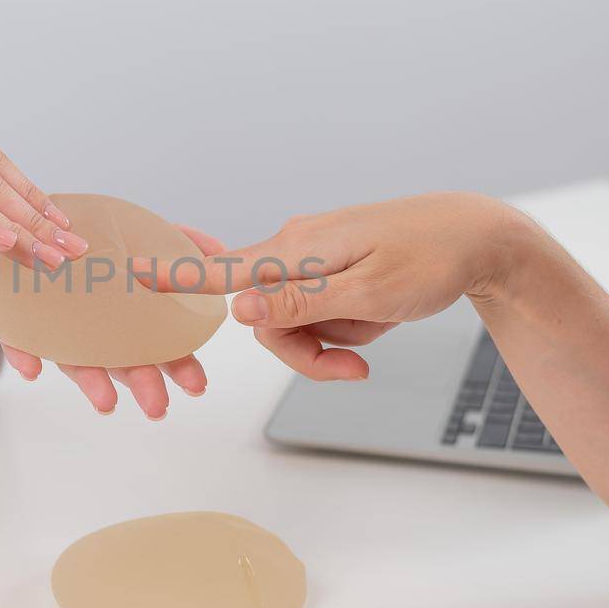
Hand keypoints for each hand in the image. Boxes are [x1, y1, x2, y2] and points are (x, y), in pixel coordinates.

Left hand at [0, 225, 220, 418]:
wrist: (37, 233)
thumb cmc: (96, 243)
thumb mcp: (144, 234)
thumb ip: (180, 243)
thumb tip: (217, 250)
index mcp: (131, 317)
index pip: (161, 347)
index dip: (180, 366)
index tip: (197, 386)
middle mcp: (98, 331)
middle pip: (123, 363)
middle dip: (143, 385)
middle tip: (157, 407)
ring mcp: (60, 332)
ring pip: (77, 363)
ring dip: (92, 383)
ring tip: (107, 403)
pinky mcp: (20, 324)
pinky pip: (20, 342)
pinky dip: (26, 355)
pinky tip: (33, 370)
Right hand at [147, 193, 530, 379]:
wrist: (477, 237)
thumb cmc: (430, 260)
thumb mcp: (369, 294)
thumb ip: (301, 306)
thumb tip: (238, 311)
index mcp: (298, 249)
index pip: (225, 269)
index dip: (177, 277)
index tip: (131, 273)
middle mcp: (295, 249)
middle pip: (264, 320)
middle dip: (304, 354)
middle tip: (354, 370)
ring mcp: (313, 260)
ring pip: (292, 323)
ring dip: (329, 345)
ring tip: (373, 343)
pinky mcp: (330, 269)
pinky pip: (319, 314)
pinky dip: (345, 329)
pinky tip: (377, 320)